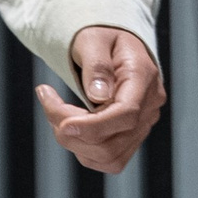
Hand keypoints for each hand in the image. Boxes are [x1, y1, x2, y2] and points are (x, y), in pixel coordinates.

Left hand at [36, 27, 165, 176]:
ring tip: (55, 109)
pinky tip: (69, 124)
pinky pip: (106, 159)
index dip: (93, 126)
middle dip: (71, 130)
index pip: (126, 114)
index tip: (62, 124)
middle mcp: (149, 106)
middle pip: (113, 142)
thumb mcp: (93, 39)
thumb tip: (98, 96)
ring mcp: (142, 125)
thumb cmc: (101, 38)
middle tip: (48, 99)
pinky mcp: (130, 138)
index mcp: (144, 77)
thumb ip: (97, 65)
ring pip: (108, 156)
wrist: (112, 46)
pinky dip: (81, 148)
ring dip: (73, 141)